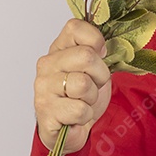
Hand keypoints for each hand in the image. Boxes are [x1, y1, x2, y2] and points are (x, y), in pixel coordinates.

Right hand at [34, 18, 112, 155]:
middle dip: (100, 75)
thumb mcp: (94, 68)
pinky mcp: (46, 112)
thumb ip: (99, 51)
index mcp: (58, 48)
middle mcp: (47, 65)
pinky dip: (85, 115)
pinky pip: (79, 109)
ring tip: (83, 101)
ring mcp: (43, 88)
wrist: (70, 128)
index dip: (96, 41)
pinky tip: (76, 116)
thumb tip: (111, 45)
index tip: (101, 55)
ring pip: (83, 84)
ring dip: (92, 97)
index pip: (75, 27)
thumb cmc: (82, 96)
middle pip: (86, 56)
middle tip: (93, 85)